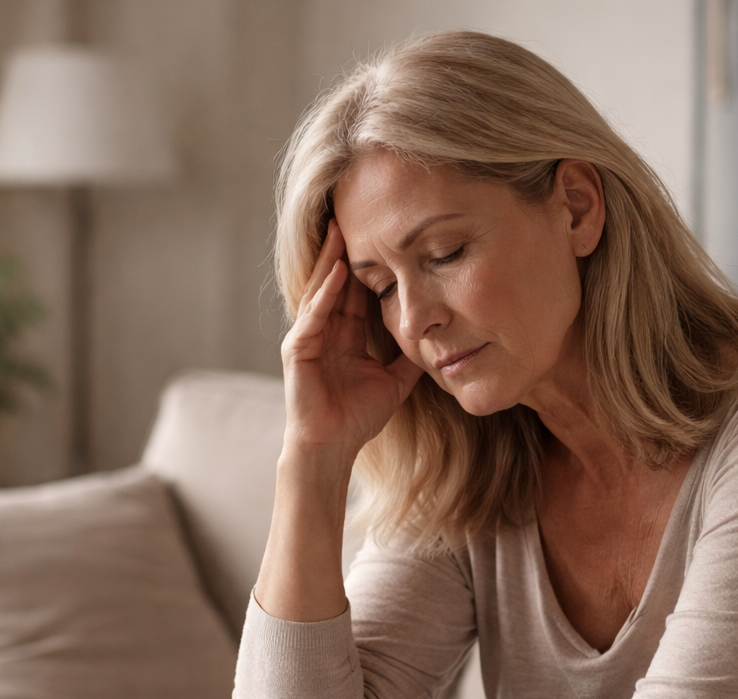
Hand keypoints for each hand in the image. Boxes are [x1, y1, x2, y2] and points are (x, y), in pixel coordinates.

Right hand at [280, 221, 422, 458]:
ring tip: (341, 227)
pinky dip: (325, 293)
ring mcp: (308, 337)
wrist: (333, 448)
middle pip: (335, 280)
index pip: (356, 289)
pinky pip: (314, 314)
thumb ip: (411, 358)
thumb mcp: (395, 381)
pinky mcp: (298, 349)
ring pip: (321, 289)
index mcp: (345, 333)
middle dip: (344, 248)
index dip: (368, 262)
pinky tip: (337, 270)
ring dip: (331, 258)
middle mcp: (324, 329)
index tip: (383, 233)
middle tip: (355, 211)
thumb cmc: (357, 418)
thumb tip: (440, 341)